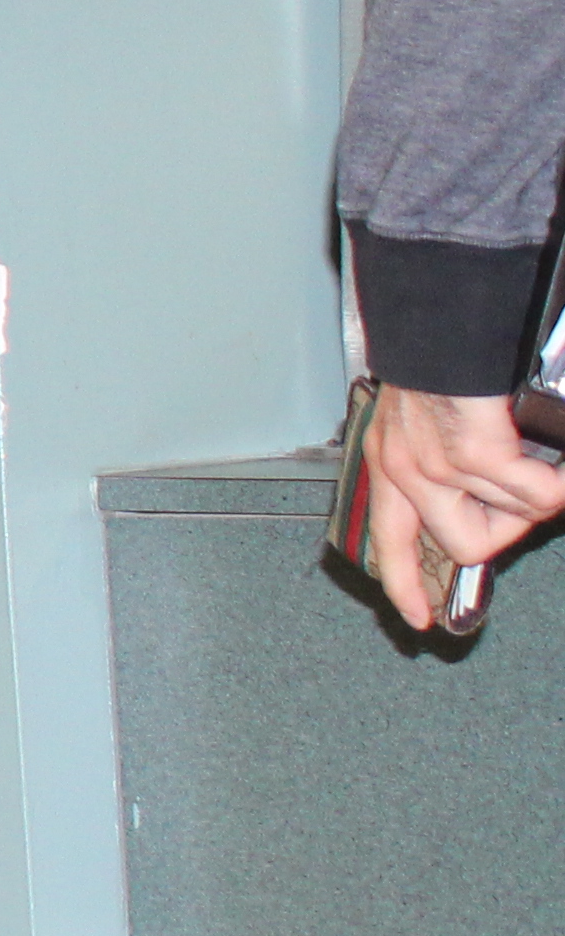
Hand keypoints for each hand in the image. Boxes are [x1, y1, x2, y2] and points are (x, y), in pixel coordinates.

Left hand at [359, 385, 563, 631]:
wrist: (445, 316)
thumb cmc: (445, 361)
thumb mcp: (424, 420)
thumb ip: (444, 467)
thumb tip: (485, 503)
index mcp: (389, 461)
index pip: (388, 541)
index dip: (405, 584)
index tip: (419, 619)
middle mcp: (404, 468)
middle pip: (464, 544)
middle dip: (508, 528)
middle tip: (527, 495)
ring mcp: (437, 463)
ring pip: (511, 519)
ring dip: (538, 496)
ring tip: (540, 459)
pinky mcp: (475, 453)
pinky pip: (536, 495)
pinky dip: (560, 486)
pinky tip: (563, 470)